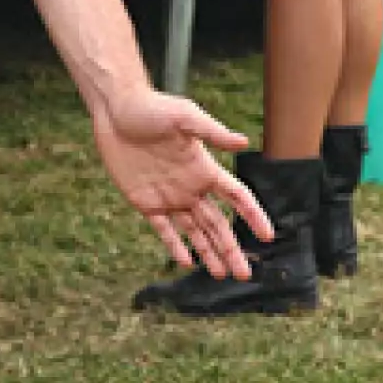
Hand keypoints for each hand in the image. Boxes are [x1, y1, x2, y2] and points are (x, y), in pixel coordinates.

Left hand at [92, 86, 271, 276]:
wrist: (116, 110)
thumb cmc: (152, 107)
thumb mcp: (184, 116)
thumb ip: (212, 132)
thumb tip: (243, 142)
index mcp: (206, 169)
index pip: (237, 198)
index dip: (253, 216)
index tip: (267, 236)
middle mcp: (191, 187)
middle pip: (218, 224)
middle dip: (231, 249)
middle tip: (244, 274)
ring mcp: (169, 196)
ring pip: (194, 232)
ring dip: (208, 253)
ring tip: (220, 275)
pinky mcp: (145, 201)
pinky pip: (164, 229)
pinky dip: (174, 246)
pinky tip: (185, 262)